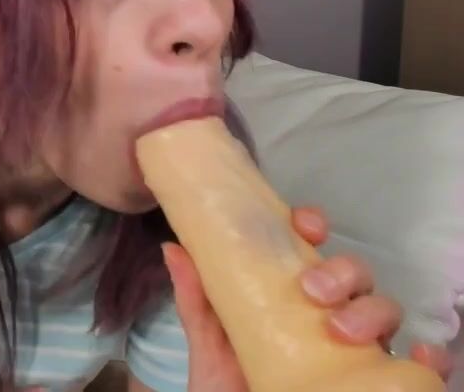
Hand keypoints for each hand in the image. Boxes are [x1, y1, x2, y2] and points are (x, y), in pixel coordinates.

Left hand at [164, 206, 453, 390]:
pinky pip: (419, 368)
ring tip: (342, 329)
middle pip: (355, 276)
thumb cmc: (229, 385)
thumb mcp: (209, 345)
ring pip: (386, 311)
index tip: (304, 225)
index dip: (312, 227)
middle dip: (342, 272)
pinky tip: (417, 355)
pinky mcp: (376, 381)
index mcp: (290, 296)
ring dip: (373, 310)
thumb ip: (197, 300)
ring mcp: (357, 349)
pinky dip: (428, 357)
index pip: (310, 248)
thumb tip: (173, 247)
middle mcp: (330, 316)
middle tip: (314, 290)